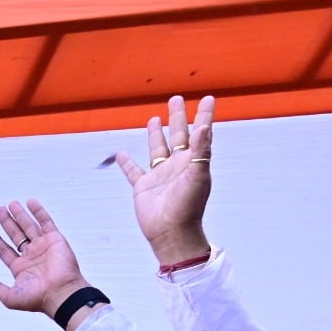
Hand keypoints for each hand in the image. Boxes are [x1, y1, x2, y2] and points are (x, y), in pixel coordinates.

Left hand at [0, 200, 91, 320]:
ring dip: (20, 215)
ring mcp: (43, 246)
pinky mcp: (55, 239)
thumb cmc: (38, 298)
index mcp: (20, 268)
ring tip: (11, 204)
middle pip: (16, 234)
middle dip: (7, 223)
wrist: (60, 293)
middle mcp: (31, 255)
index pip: (5, 250)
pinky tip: (31, 203)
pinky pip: (45, 222)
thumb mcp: (10, 297)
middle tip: (0, 210)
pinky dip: (38, 212)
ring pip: (29, 226)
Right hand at [116, 94, 213, 266]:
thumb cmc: (188, 206)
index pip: (201, 132)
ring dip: (155, 134)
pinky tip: (122, 154)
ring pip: (157, 149)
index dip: (205, 115)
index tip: (209, 98)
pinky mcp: (143, 186)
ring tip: (154, 119)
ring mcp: (160, 175)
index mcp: (194, 160)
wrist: (171, 232)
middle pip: (178, 135)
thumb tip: (204, 126)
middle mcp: (178, 165)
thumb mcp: (198, 175)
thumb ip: (202, 150)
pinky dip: (127, 163)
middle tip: (176, 99)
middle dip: (178, 117)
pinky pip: (134, 171)